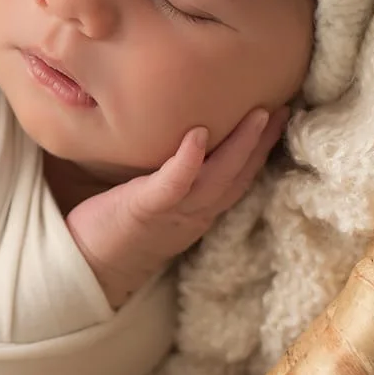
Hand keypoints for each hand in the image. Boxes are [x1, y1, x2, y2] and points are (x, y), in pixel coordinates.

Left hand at [67, 106, 290, 307]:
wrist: (89, 265)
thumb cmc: (118, 225)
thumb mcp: (158, 199)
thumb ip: (176, 176)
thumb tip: (189, 137)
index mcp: (200, 208)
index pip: (239, 177)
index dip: (263, 149)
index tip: (281, 115)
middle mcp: (195, 212)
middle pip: (238, 176)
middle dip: (263, 143)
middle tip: (284, 109)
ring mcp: (173, 212)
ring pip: (216, 179)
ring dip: (239, 147)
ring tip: (257, 114)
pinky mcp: (145, 210)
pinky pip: (172, 186)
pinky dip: (187, 162)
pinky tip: (197, 137)